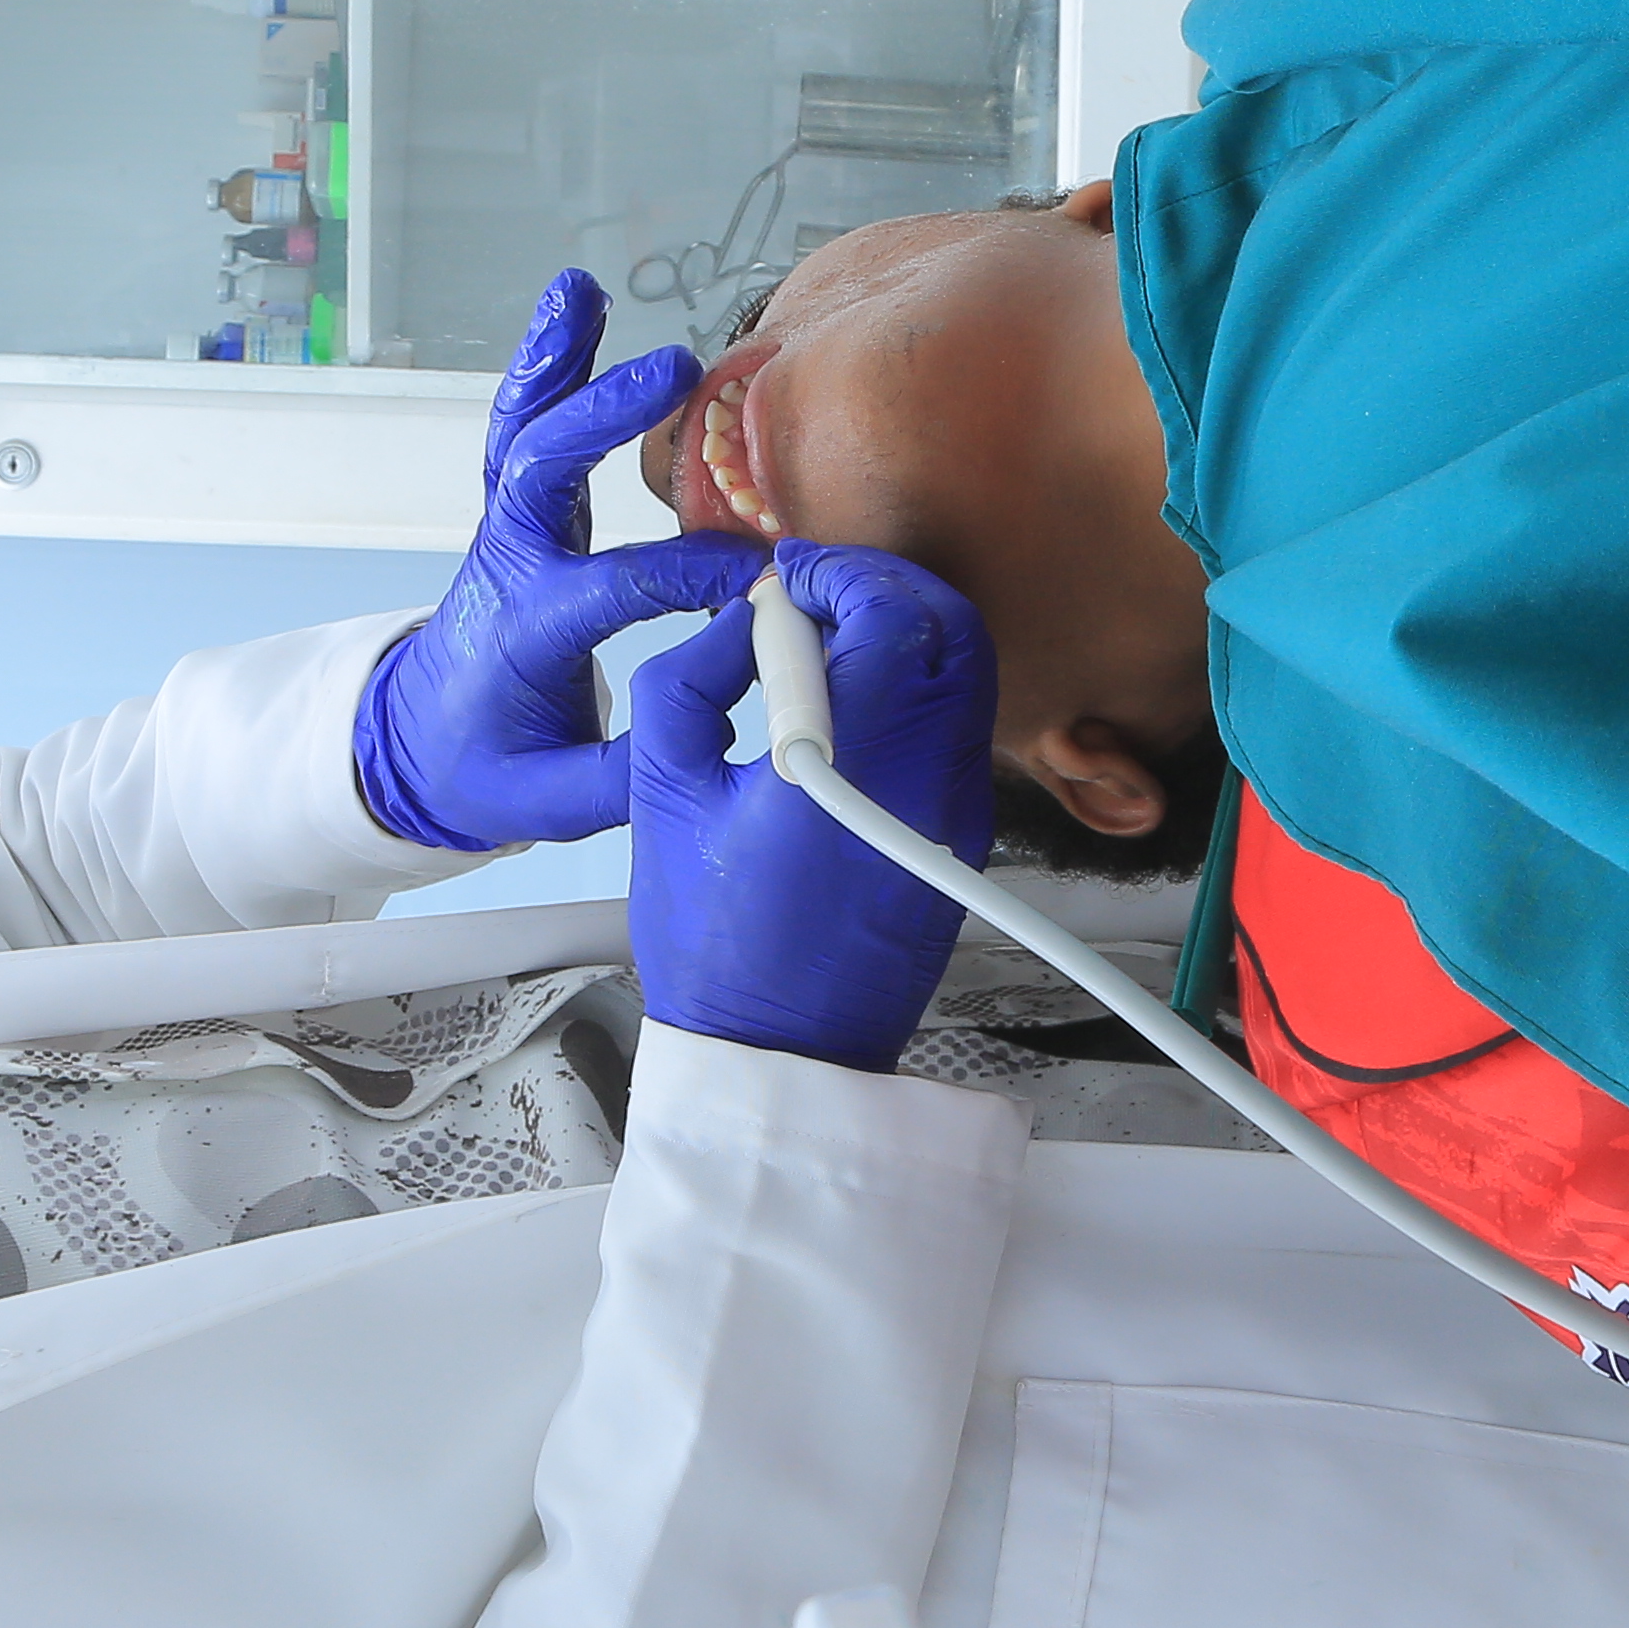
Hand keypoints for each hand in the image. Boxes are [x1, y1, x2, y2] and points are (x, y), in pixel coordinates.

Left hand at [354, 272, 767, 854]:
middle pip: (540, 474)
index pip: (609, 588)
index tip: (755, 574)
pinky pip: (527, 428)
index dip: (684, 574)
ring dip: (553, 362)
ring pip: (523, 432)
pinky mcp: (521, 516)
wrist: (412, 747)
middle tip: (668, 371)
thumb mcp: (545, 804)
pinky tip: (574, 304)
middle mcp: (508, 567)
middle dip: (599, 418)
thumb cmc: (480, 769)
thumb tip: (709, 731)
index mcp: (522, 633)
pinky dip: (548, 365)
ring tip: (580, 292)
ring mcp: (510, 532)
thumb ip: (624, 779)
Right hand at [623, 542, 999, 1069]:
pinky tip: (851, 705)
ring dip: (904, 632)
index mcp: (854, 761)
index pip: (887, 613)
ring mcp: (958, 808)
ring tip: (828, 646)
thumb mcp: (662, 793)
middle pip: (949, 627)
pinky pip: (956, 725)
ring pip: (965, 672)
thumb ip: (690, 680)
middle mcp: (927, 777)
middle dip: (880, 588)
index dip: (832, 574)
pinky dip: (914, 686)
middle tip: (813, 597)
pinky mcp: (963, 832)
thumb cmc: (718, 946)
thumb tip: (736, 622)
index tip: (782, 582)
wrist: (782, 1053)